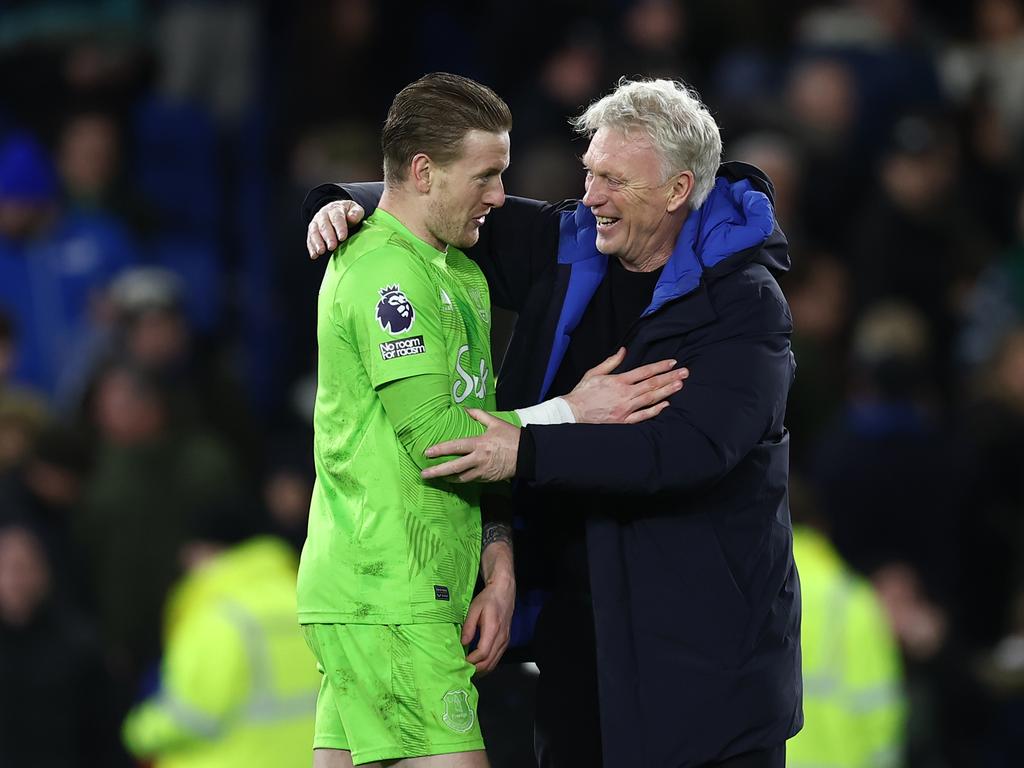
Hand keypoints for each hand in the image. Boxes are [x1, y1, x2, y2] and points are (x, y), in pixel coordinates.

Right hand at [306, 200, 364, 257]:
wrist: (337, 210)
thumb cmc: (349, 212)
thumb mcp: (355, 209)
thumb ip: (356, 213)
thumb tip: (351, 218)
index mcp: (335, 209)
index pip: (337, 217)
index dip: (339, 228)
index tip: (342, 238)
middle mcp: (323, 215)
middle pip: (324, 225)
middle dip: (328, 237)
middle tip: (332, 247)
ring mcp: (316, 223)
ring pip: (314, 231)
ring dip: (317, 242)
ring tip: (321, 251)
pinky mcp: (312, 231)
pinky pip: (310, 239)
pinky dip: (311, 247)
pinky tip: (314, 255)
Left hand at [421, 410, 519, 481]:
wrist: (528, 455)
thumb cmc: (511, 437)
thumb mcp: (495, 423)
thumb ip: (479, 415)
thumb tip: (465, 409)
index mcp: (479, 444)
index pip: (455, 447)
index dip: (439, 450)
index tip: (427, 453)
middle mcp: (478, 459)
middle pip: (453, 468)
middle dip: (437, 472)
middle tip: (424, 474)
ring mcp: (483, 471)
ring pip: (461, 478)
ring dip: (447, 478)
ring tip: (438, 477)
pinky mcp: (488, 479)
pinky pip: (471, 481)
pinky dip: (462, 480)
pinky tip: (455, 478)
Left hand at [463, 569, 514, 675]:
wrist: (504, 592)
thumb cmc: (488, 599)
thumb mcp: (474, 609)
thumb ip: (468, 626)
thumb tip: (463, 643)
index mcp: (493, 629)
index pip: (483, 652)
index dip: (471, 661)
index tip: (460, 662)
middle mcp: (502, 638)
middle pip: (489, 661)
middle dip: (475, 669)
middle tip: (462, 671)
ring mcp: (505, 641)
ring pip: (494, 663)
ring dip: (481, 670)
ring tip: (468, 671)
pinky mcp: (506, 642)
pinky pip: (497, 658)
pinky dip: (487, 664)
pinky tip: (478, 665)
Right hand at [562, 347, 687, 423]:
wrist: (572, 413)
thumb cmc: (583, 393)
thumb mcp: (594, 373)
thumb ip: (611, 362)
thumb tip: (624, 351)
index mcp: (618, 381)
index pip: (644, 371)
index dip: (660, 366)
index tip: (672, 363)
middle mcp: (625, 394)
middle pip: (652, 384)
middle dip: (670, 377)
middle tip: (685, 373)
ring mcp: (625, 408)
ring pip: (651, 398)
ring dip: (667, 391)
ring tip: (680, 385)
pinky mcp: (623, 421)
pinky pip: (643, 415)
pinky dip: (655, 410)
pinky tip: (666, 404)